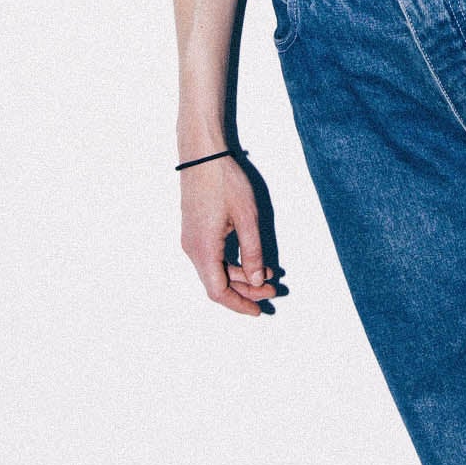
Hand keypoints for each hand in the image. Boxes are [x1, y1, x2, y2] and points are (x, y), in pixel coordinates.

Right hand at [179, 155, 273, 315]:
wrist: (202, 153)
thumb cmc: (224, 180)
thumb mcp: (247, 217)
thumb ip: (253, 252)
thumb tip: (258, 280)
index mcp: (203, 249)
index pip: (218, 291)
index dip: (239, 304)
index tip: (258, 311)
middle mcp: (193, 248)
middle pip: (218, 282)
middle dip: (247, 290)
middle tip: (274, 289)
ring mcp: (192, 239)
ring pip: (216, 269)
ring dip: (242, 275)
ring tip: (269, 273)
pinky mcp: (195, 229)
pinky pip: (213, 256)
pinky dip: (233, 262)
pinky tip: (253, 258)